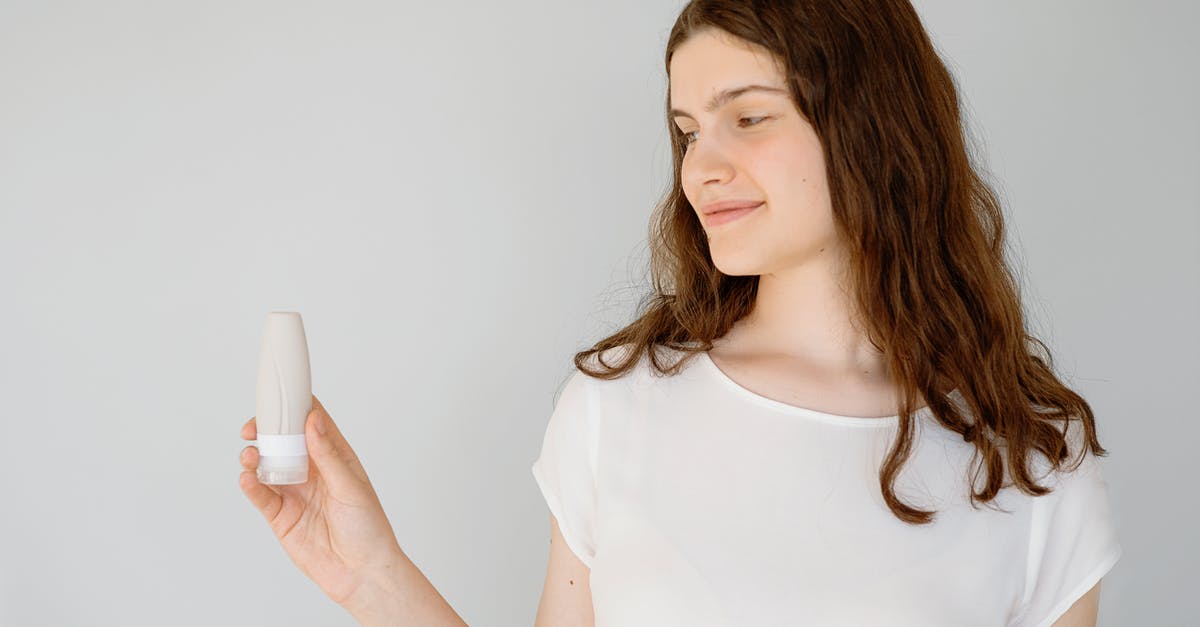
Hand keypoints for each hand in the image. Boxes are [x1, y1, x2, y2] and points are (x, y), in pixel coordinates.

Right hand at [238, 395, 403, 611]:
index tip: (279, 394)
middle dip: (265, 429)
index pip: (312, 422)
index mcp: (334, 456)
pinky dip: (250, 485)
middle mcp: (312, 470)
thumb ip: (328, 455)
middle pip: (282, 440)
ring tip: (251, 456)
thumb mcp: (351, 486)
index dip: (295, 406)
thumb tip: (312, 421)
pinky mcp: (281, 516)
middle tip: (253, 427)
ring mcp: (294, 492)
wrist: (361, 572)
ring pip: (266, 465)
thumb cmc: (368, 528)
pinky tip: (248, 479)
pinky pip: (260, 495)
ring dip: (254, 457)